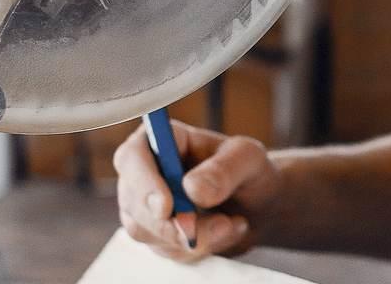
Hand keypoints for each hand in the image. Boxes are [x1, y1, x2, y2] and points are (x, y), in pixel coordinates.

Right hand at [113, 118, 282, 261]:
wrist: (258, 204)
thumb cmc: (249, 171)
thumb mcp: (248, 159)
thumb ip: (224, 170)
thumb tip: (192, 188)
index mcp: (159, 140)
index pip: (132, 158)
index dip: (143, 183)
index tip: (167, 208)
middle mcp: (143, 172)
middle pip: (134, 203)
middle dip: (176, 223)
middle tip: (222, 225)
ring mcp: (144, 206)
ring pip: (150, 233)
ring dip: (195, 237)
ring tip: (232, 224)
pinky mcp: (155, 234)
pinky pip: (167, 250)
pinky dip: (199, 248)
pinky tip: (225, 232)